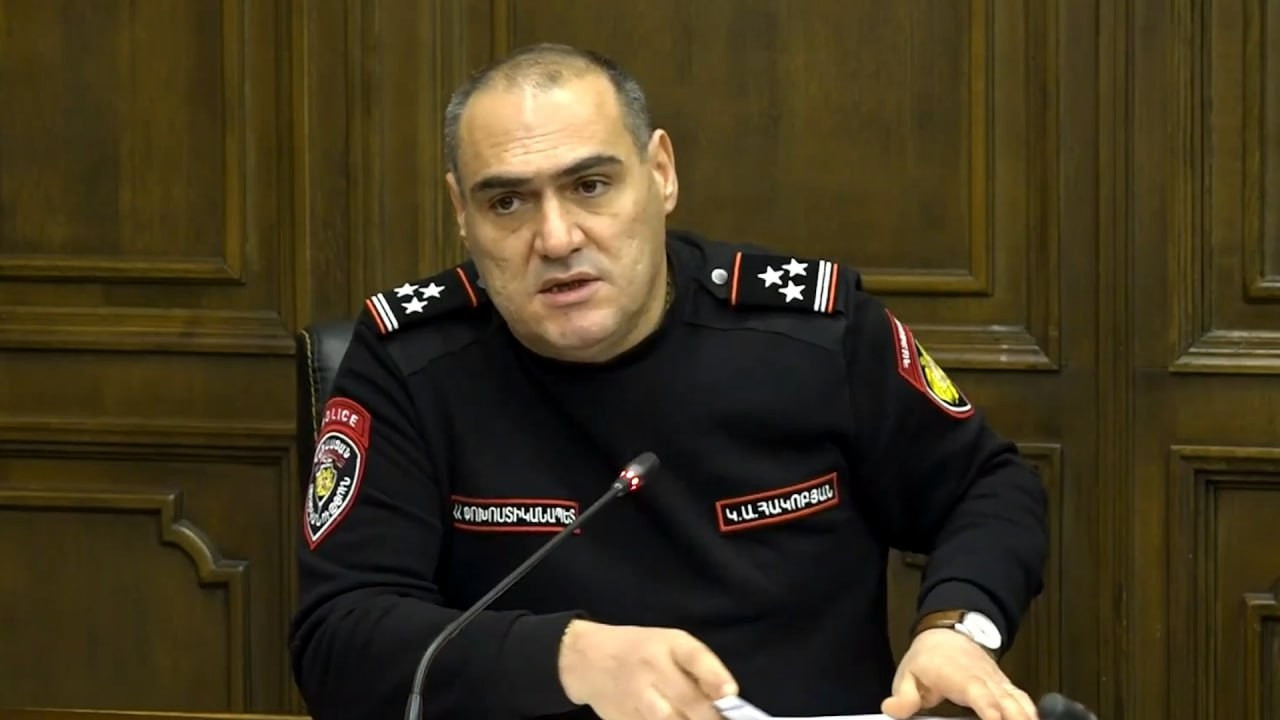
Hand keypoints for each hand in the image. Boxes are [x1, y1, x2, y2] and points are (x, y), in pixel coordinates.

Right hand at [557, 619, 738, 719]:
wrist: (587, 660)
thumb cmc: (639, 650)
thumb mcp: (669, 644)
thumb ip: (697, 667)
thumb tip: (726, 697)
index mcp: (667, 644)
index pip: (695, 657)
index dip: (715, 676)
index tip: (730, 693)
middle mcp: (651, 669)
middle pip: (688, 700)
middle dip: (710, 716)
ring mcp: (636, 698)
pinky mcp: (624, 719)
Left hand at [881, 629, 1036, 719]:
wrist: (949, 634)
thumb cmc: (929, 659)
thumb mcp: (908, 674)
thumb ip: (903, 696)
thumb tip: (891, 710)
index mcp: (959, 677)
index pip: (978, 693)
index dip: (989, 708)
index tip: (996, 719)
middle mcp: (985, 680)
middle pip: (1007, 701)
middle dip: (1015, 718)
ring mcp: (999, 684)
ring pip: (1020, 701)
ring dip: (1027, 716)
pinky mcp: (1007, 689)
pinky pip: (1024, 702)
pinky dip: (1031, 713)